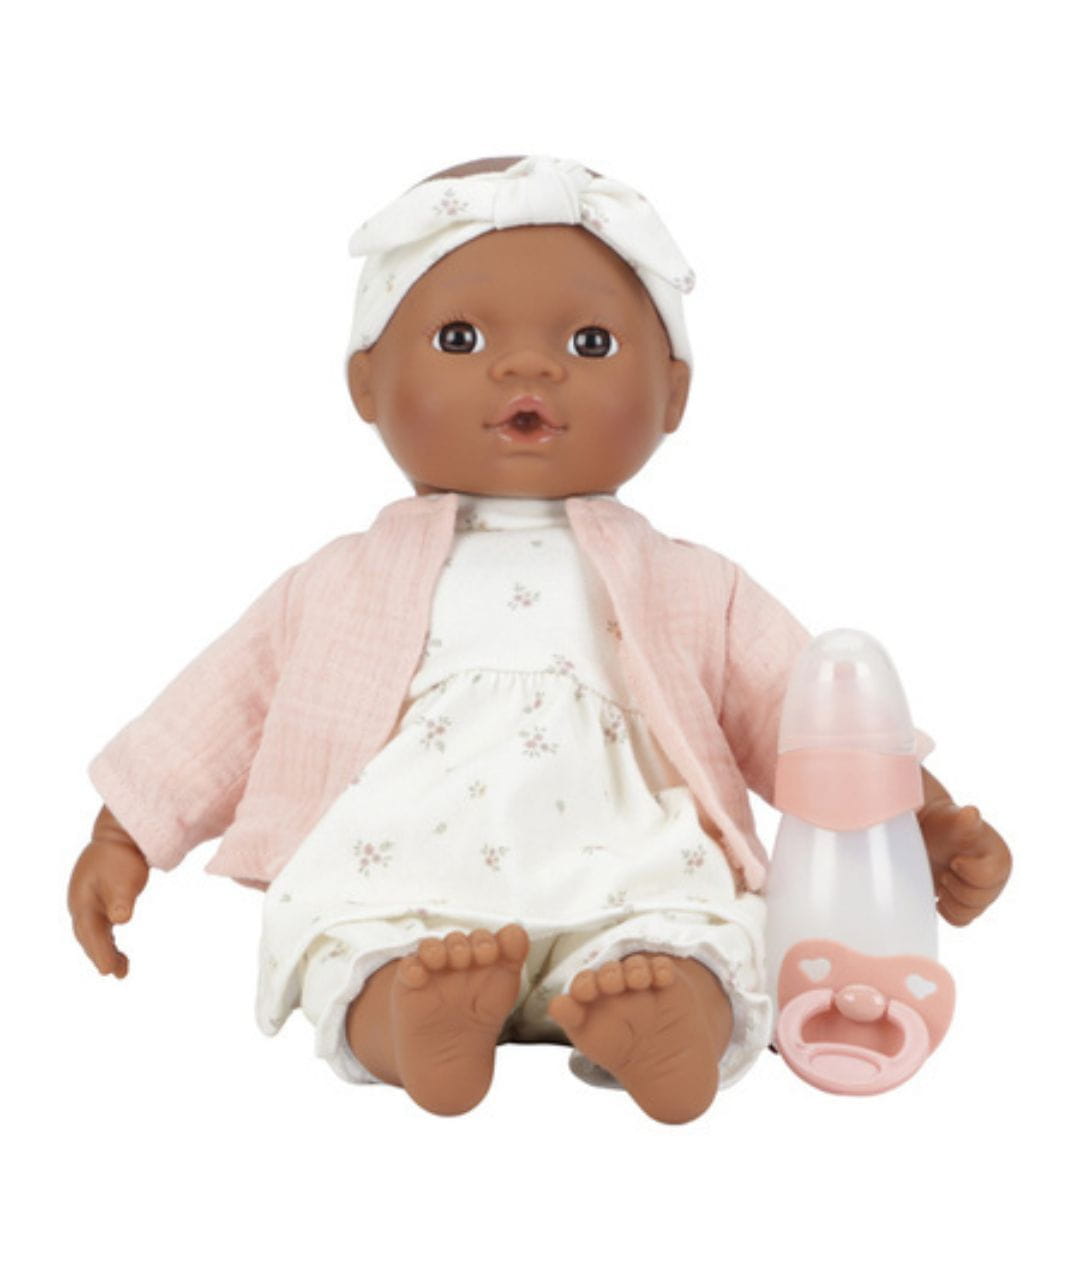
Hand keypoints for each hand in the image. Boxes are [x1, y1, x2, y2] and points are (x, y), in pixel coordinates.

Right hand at [68, 807, 149, 976]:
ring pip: (92, 934)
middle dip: (100, 956)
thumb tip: (120, 920)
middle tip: (117, 973)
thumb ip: (122, 900)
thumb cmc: (122, 857)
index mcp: (83, 901)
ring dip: (104, 951)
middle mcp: (80, 904)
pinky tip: (117, 951)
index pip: (91, 934)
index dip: (101, 954)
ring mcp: (86, 902)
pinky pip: (98, 927)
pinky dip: (105, 941)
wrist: (119, 836)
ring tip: (122, 970)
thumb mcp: (126, 878)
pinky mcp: (95, 900)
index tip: (110, 971)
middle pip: (88, 937)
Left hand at [919, 799, 1011, 926]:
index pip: (988, 879)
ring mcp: (981, 895)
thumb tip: (971, 813)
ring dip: (950, 897)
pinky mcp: (966, 906)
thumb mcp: (953, 819)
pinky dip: (947, 909)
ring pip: (968, 914)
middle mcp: (995, 880)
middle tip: (945, 869)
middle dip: (955, 885)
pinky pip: (959, 921)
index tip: (953, 860)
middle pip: (978, 901)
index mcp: (999, 860)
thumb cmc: (943, 824)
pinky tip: (940, 892)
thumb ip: (964, 819)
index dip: (967, 871)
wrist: (929, 834)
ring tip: (942, 877)